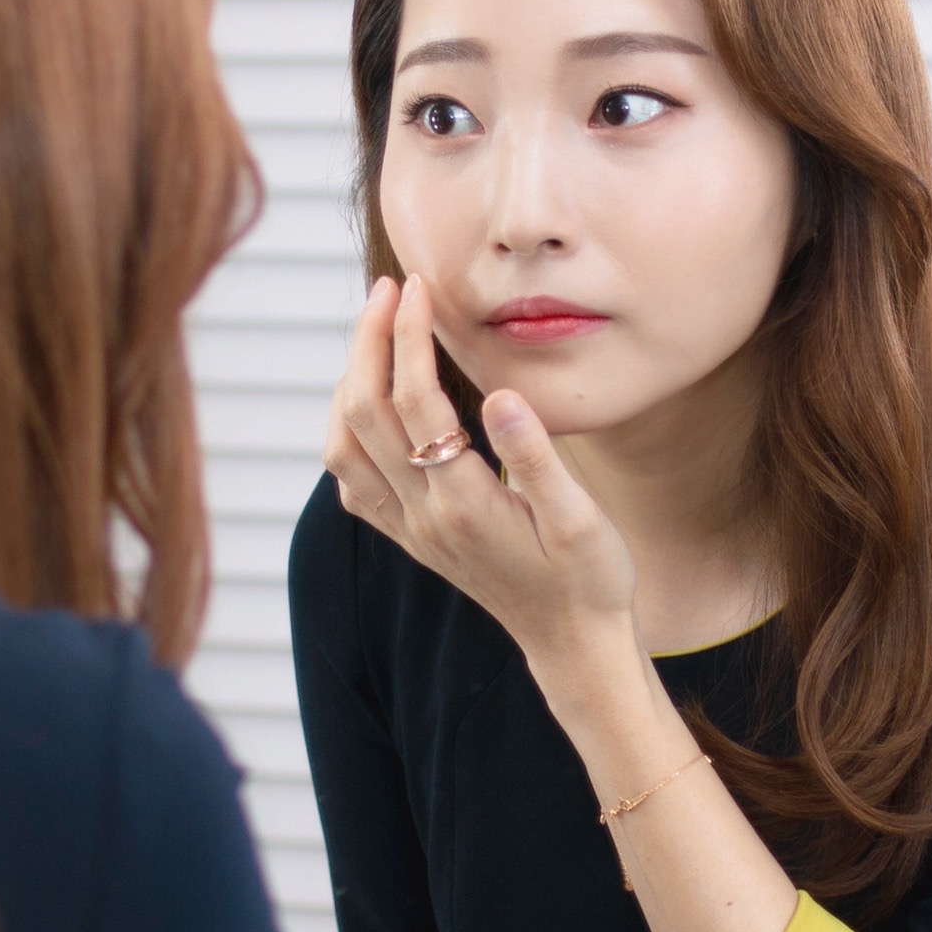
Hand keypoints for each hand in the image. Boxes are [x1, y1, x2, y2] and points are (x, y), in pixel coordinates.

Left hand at [324, 276, 638, 692]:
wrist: (573, 645)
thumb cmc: (589, 579)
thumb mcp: (581, 518)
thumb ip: (538, 457)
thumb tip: (499, 393)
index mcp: (463, 503)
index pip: (414, 400)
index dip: (410, 335)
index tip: (419, 286)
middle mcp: (423, 516)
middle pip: (364, 413)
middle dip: (370, 341)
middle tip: (390, 289)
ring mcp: (409, 530)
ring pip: (342, 447)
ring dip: (350, 382)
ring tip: (378, 332)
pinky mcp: (410, 539)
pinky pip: (351, 481)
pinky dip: (346, 431)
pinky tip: (370, 404)